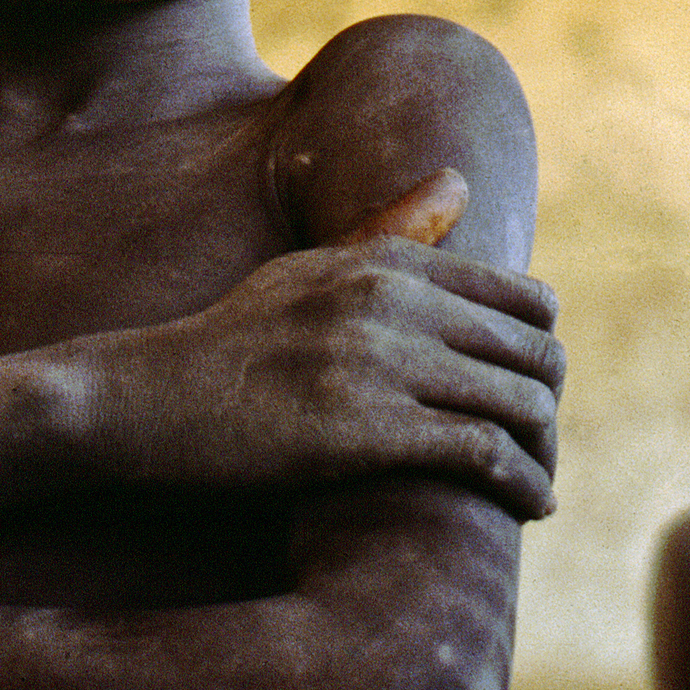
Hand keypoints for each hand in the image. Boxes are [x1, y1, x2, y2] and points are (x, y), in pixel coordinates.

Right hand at [89, 173, 565, 517]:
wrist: (140, 401)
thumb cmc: (225, 343)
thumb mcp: (308, 270)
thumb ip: (390, 232)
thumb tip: (459, 181)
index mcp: (386, 264)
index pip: (523, 298)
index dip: (541, 352)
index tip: (528, 391)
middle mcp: (392, 303)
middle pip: (535, 352)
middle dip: (549, 406)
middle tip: (538, 447)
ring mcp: (379, 365)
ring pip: (520, 402)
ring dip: (544, 453)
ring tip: (537, 484)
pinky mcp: (366, 431)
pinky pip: (483, 453)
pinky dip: (523, 484)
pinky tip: (531, 508)